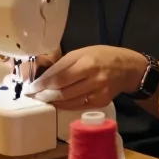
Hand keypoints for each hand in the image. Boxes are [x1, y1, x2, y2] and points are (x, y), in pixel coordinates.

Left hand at [25, 45, 145, 109]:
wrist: (127, 68)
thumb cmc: (102, 56)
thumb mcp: (83, 52)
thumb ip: (64, 63)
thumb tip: (45, 75)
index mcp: (86, 63)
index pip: (59, 77)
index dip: (43, 84)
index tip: (31, 87)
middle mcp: (93, 79)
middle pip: (63, 91)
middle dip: (45, 94)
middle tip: (33, 95)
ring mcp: (98, 93)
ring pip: (69, 101)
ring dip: (53, 102)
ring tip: (42, 99)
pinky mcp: (101, 102)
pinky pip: (79, 106)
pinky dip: (65, 105)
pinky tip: (57, 103)